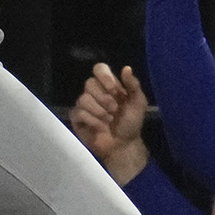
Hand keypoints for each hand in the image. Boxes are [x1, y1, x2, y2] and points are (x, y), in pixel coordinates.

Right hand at [70, 63, 150, 183]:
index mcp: (109, 85)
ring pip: (83, 98)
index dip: (104, 77)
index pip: (99, 68)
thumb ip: (133, 85)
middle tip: (114, 110)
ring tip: (109, 120)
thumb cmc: (131, 123)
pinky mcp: (77, 118)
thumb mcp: (138, 103)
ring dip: (99, 111)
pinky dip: (92, 121)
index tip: (114, 91)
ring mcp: (84, 104)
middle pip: (89, 83)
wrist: (123, 145)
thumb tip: (126, 68)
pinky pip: (79, 112)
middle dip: (104, 98)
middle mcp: (94, 92)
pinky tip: (101, 127)